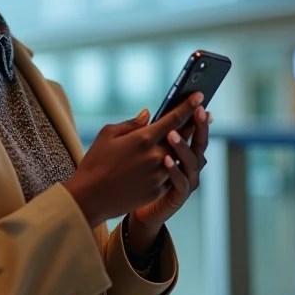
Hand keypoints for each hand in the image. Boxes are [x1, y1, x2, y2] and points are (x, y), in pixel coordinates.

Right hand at [64, 93, 200, 228]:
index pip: (174, 118)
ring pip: (180, 157)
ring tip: (188, 138)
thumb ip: (131, 123)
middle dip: (194, 123)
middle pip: (182, 137)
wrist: (90, 198)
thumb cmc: (95, 162)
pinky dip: (175, 166)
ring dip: (185, 146)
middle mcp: (156, 156)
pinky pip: (172, 175)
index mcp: (144, 138)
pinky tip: (176, 161)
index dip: (189, 106)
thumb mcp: (107, 135)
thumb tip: (148, 115)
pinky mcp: (159, 190)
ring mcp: (160, 175)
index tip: (200, 96)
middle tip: (204, 114)